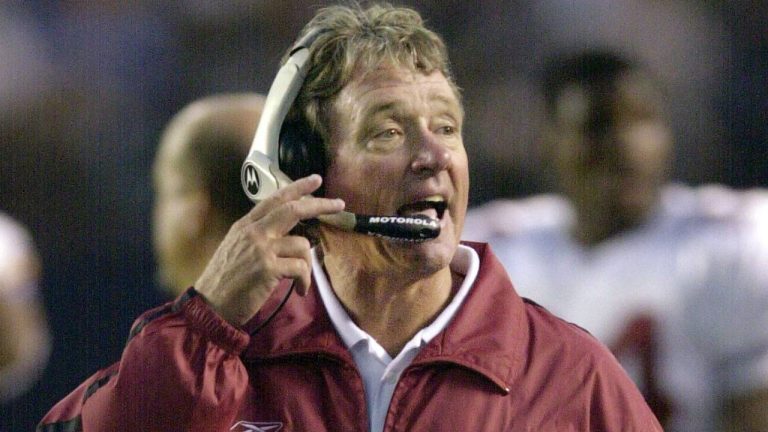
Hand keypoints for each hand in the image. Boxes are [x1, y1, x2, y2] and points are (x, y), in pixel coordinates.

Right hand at [195, 174, 343, 325]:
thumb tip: (286, 234)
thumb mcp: (236, 249)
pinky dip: (305, 281)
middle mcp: (253, 232)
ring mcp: (261, 248)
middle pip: (293, 209)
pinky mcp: (268, 268)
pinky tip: (300, 290)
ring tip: (302, 280)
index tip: (316, 179)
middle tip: (339, 204)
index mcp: (245, 225)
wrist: (210, 306)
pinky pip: (301, 267)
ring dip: (309, 264)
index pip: (275, 199)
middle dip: (320, 204)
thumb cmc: (224, 282)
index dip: (297, 187)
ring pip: (302, 244)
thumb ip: (258, 236)